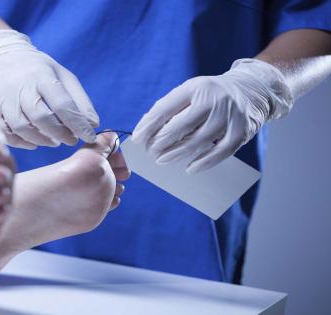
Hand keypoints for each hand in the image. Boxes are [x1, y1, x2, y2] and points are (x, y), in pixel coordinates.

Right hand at [0, 30, 98, 148]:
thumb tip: (93, 124)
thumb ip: (79, 100)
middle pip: (40, 117)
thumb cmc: (36, 70)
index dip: (78, 124)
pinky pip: (5, 134)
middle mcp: (19, 85)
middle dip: (60, 133)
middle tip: (70, 139)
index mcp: (41, 74)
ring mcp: (1, 98)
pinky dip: (22, 143)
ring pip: (22, 128)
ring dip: (42, 139)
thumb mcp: (61, 75)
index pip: (62, 103)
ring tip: (54, 140)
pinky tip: (35, 142)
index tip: (89, 137)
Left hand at [131, 59, 292, 172]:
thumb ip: (171, 107)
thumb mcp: (191, 92)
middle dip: (161, 142)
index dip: (149, 126)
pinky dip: (204, 163)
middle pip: (181, 126)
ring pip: (198, 141)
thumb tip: (146, 129)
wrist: (253, 89)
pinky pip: (221, 152)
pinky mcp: (242, 131)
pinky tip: (189, 169)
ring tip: (162, 161)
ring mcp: (229, 115)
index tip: (137, 139)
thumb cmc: (212, 95)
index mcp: (195, 88)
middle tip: (150, 152)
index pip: (166, 108)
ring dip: (177, 154)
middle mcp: (213, 99)